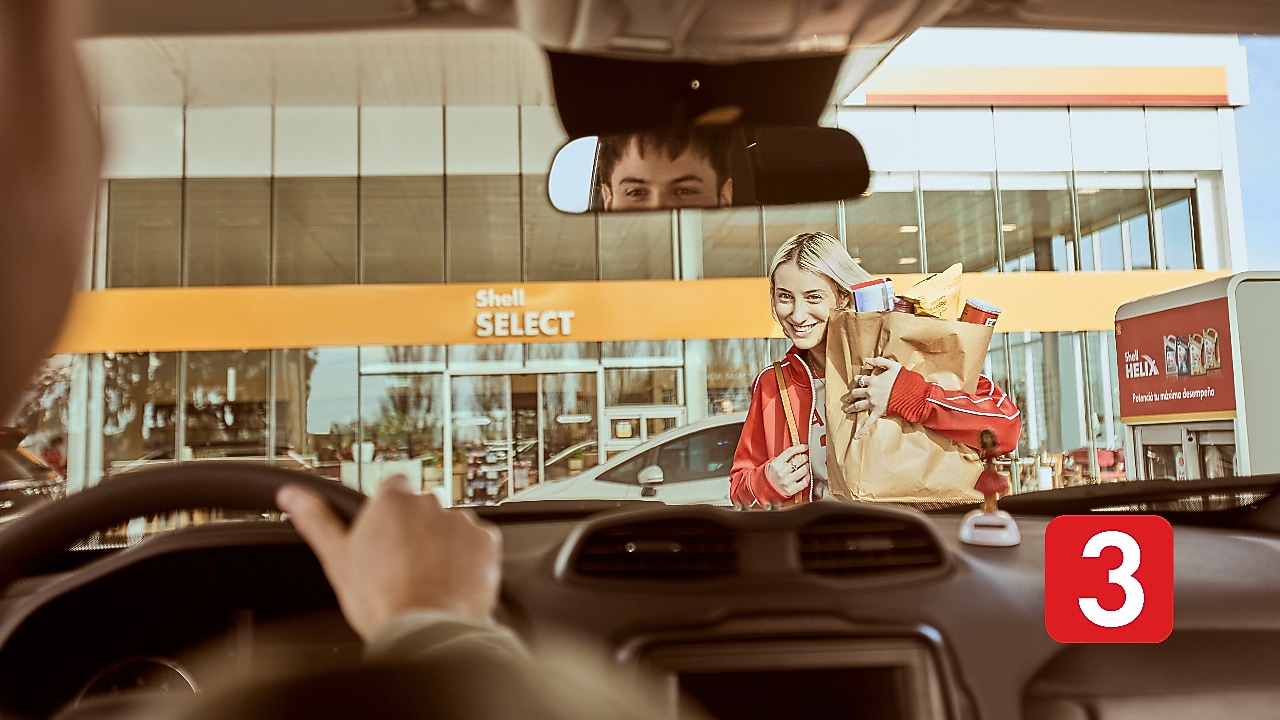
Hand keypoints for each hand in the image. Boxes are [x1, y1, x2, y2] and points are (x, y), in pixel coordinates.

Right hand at [277, 475, 502, 640]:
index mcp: (392, 500)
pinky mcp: (486, 541)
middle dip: (417, 530)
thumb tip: (292, 495)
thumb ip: (316, 519)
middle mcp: (430, 502)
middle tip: (405, 564)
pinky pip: (478, 543)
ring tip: (429, 577)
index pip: (393, 487)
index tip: (387, 535)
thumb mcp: (337, 558)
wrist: (426, 629)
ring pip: (452, 526)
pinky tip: (452, 580)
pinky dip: (470, 558)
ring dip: (444, 544)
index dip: (390, 513)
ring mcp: (461, 521)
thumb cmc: (381, 599)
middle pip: (424, 508)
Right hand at [765, 444, 808, 496]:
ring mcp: (786, 482)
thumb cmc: (770, 475)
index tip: (805, 447)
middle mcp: (781, 472)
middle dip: (804, 457)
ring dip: (807, 466)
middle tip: (804, 457)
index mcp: (776, 464)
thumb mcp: (773, 463)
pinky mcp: (791, 490)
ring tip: (805, 466)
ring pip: (804, 470)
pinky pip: (804, 482)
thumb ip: (785, 457)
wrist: (763, 489)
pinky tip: (805, 475)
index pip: (790, 451)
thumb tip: (799, 452)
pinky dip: (807, 477)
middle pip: (799, 460)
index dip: (800, 447)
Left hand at [842, 357, 903, 438]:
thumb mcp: (892, 365)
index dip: (857, 380)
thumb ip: (879, 361)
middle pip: (856, 393)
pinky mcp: (878, 412)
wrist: (911, 392)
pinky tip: (856, 436)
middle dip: (851, 395)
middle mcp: (870, 392)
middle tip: (848, 398)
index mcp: (873, 381)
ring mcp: (873, 403)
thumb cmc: (903, 378)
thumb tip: (867, 360)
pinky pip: (868, 422)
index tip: (856, 382)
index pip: (860, 380)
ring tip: (847, 409)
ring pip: (858, 405)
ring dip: (851, 407)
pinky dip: (862, 430)